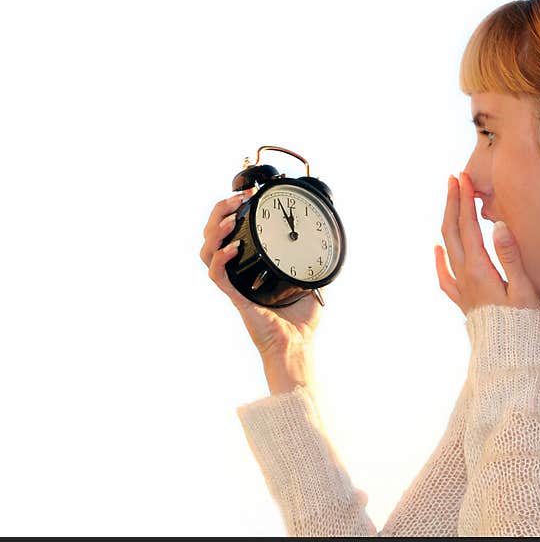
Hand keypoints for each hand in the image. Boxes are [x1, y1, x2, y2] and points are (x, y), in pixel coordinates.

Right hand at [199, 188, 322, 361]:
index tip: (247, 195)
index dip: (231, 213)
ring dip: (216, 230)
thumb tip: (329, 245)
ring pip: (207, 252)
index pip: (230, 235)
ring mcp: (235, 286)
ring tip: (232, 216)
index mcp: (251, 268)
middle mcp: (238, 274)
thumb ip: (315, 263)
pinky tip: (232, 247)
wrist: (297, 347)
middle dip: (220, 212)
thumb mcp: (311, 282)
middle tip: (237, 198)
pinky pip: (218, 276)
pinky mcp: (236, 299)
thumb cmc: (300, 322)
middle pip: (212, 237)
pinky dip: (221, 259)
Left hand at [434, 172, 539, 315]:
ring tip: (450, 202)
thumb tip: (499, 225)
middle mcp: (466, 277)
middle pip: (453, 233)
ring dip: (448, 223)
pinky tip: (438, 249)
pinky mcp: (465, 302)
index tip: (464, 178)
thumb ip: (511, 257)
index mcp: (480, 270)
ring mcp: (463, 290)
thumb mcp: (524, 290)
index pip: (468, 227)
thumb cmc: (524, 327)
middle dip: (453, 203)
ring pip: (448, 249)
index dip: (465, 200)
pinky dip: (439, 259)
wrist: (510, 360)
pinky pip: (445, 277)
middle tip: (455, 179)